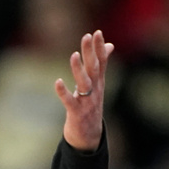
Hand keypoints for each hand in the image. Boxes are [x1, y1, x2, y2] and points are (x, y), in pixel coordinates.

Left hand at [54, 30, 113, 151]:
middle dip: (91, 53)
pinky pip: (69, 101)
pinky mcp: (76, 113)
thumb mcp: (98, 85)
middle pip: (94, 69)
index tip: (97, 32)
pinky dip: (64, 92)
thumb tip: (110, 45)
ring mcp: (87, 102)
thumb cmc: (91, 106)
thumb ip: (102, 64)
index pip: (102, 62)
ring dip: (79, 69)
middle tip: (87, 36)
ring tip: (74, 55)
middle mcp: (95, 91)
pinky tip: (58, 82)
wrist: (89, 137)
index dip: (99, 47)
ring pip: (84, 83)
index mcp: (99, 83)